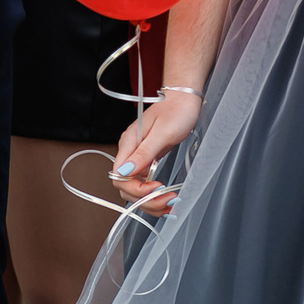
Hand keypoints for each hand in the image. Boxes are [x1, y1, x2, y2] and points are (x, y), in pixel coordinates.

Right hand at [109, 91, 201, 213]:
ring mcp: (139, 157)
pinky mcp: (148, 160)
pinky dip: (155, 196)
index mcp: (129, 143)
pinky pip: (146, 184)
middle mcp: (130, 152)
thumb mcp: (162, 133)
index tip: (157, 188)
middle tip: (168, 198)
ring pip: (136, 189)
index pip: (120, 176)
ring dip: (151, 201)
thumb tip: (125, 171)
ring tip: (170, 202)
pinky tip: (166, 199)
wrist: (183, 101)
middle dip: (146, 199)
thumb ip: (144, 153)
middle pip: (126, 186)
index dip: (137, 188)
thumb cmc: (175, 112)